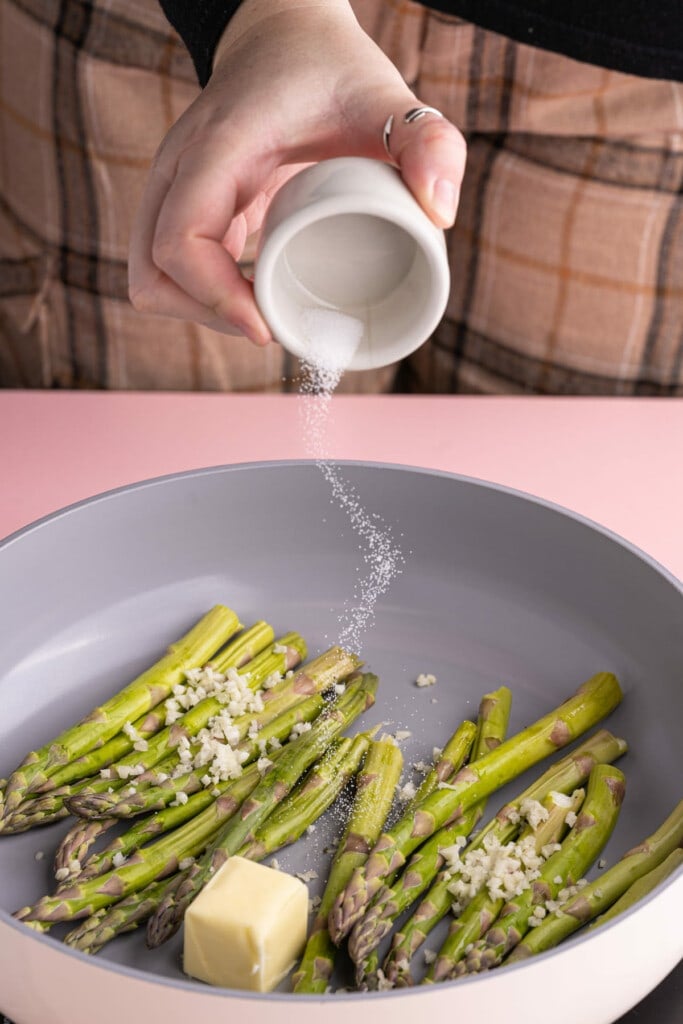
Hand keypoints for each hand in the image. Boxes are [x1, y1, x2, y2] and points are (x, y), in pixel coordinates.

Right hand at [128, 0, 465, 344]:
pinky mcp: (182, 206)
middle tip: (269, 326)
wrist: (284, 35)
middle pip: (151, 273)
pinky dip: (202, 296)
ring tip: (260, 315)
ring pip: (150, 276)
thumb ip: (430, 142)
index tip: (266, 327)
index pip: (180, 240)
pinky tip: (251, 298)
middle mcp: (178, 170)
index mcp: (217, 147)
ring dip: (199, 311)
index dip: (215, 297)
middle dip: (207, 315)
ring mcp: (173, 189)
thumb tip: (441, 216)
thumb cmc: (331, 69)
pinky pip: (168, 267)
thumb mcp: (388, 95)